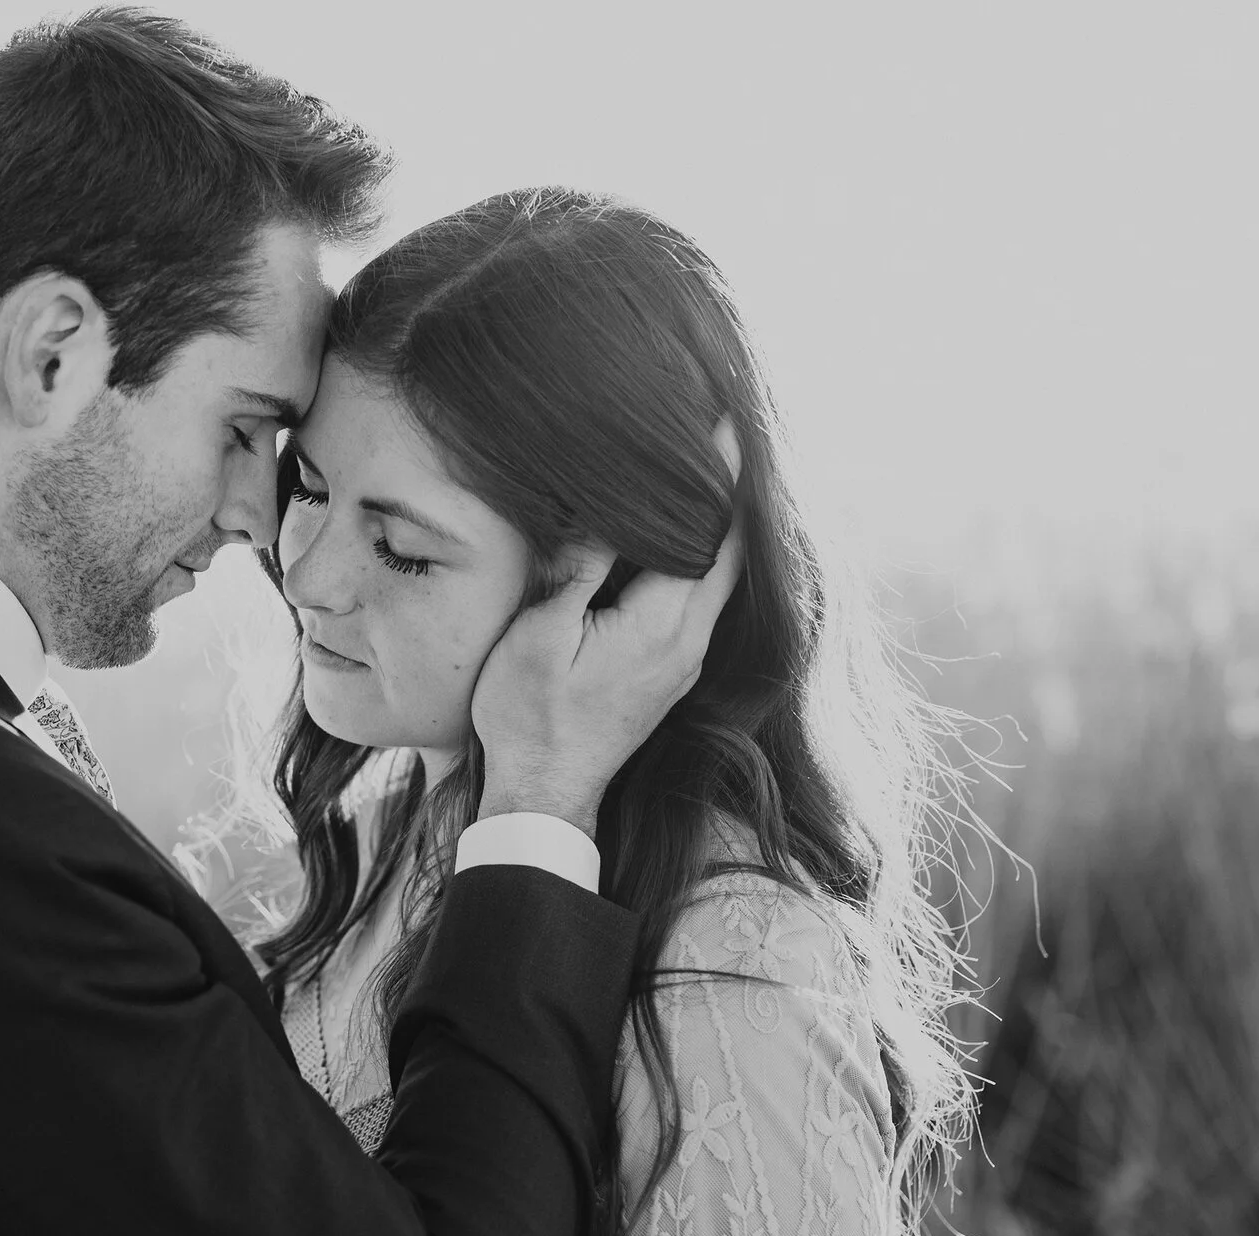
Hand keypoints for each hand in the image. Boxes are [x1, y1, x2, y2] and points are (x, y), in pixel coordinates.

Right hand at [471, 423, 745, 834]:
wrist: (543, 793)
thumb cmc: (529, 717)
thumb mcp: (540, 636)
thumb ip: (580, 569)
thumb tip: (605, 511)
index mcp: (662, 624)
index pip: (709, 531)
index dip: (719, 473)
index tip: (726, 418)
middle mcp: (689, 640)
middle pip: (729, 549)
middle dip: (730, 490)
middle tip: (721, 430)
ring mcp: (684, 659)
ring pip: (720, 575)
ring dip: (719, 524)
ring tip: (707, 471)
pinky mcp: (670, 670)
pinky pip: (703, 597)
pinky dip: (703, 556)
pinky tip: (682, 536)